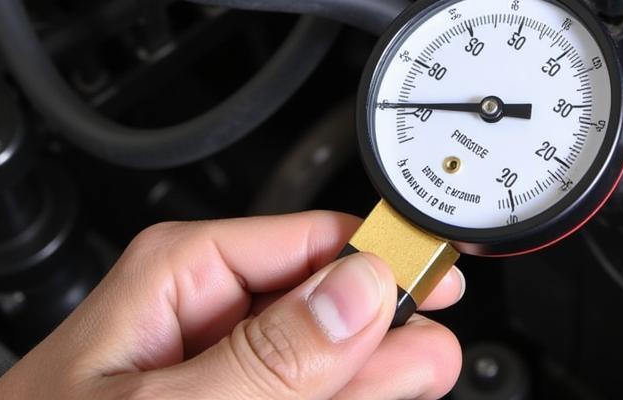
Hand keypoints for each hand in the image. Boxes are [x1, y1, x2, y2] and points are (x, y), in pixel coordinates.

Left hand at [0, 211, 463, 399]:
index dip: (382, 254)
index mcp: (185, 270)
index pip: (313, 239)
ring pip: (320, 353)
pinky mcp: (227, 395)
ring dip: (373, 365)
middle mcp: (208, 309)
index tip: (436, 276)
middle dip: (385, 318)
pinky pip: (303, 389)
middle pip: (326, 300)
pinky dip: (340, 393)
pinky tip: (372, 388)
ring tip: (425, 367)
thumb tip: (359, 292)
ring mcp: (220, 363)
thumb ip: (267, 354)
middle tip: (437, 339)